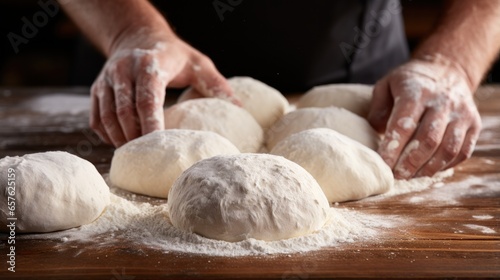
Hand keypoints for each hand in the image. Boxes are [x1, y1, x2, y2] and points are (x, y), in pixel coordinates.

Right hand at [90, 36, 237, 146]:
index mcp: (149, 65)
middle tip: (148, 158)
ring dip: (120, 139)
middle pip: (125, 111)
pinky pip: (97, 117)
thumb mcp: (198, 63)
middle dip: (135, 137)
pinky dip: (107, 135)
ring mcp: (106, 80)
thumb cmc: (172, 55)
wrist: (138, 37)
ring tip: (135, 156)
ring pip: (108, 116)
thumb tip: (239, 108)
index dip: (151, 124)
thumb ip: (216, 84)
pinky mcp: (97, 89)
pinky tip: (121, 144)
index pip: (147, 98)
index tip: (158, 145)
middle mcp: (123, 70)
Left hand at [368, 55, 481, 178]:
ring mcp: (461, 113)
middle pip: (428, 139)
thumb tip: (375, 132)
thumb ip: (378, 108)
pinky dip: (446, 166)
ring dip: (428, 168)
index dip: (393, 147)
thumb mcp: (387, 85)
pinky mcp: (474, 124)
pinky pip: (463, 151)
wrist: (447, 70)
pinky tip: (429, 170)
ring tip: (411, 176)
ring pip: (448, 148)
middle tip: (396, 176)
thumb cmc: (410, 82)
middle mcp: (442, 102)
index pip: (404, 124)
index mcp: (417, 91)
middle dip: (410, 162)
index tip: (383, 164)